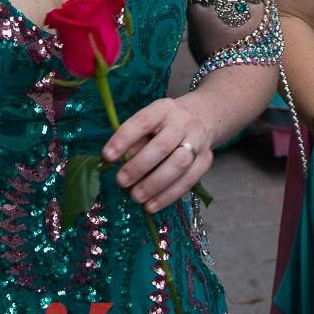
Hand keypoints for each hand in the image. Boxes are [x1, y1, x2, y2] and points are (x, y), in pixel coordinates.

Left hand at [102, 96, 212, 211]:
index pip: (142, 122)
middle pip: (163, 145)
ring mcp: (197, 141)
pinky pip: (188, 181)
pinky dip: (168, 196)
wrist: (202, 117)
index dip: (124, 139)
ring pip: (179, 165)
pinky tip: (152, 205)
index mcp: (163, 109)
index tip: (107, 156)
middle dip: (139, 166)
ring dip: (155, 185)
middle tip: (121, 181)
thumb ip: (135, 139)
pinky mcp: (206, 160)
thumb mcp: (149, 121)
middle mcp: (182, 123)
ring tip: (136, 197)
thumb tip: (117, 161)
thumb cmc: (165, 123)